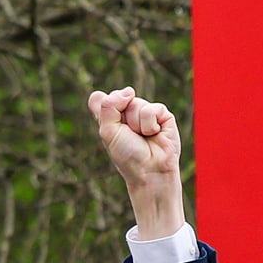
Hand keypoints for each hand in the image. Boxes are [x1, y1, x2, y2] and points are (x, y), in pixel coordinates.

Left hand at [88, 86, 185, 239]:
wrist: (150, 172)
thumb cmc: (128, 156)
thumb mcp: (108, 132)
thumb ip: (109, 106)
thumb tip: (129, 90)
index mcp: (111, 117)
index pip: (99, 98)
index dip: (103, 106)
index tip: (109, 126)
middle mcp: (127, 113)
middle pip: (119, 97)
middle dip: (122, 117)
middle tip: (129, 134)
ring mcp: (145, 113)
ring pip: (136, 102)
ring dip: (136, 123)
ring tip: (143, 137)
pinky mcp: (163, 115)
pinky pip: (152, 108)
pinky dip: (149, 124)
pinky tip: (154, 134)